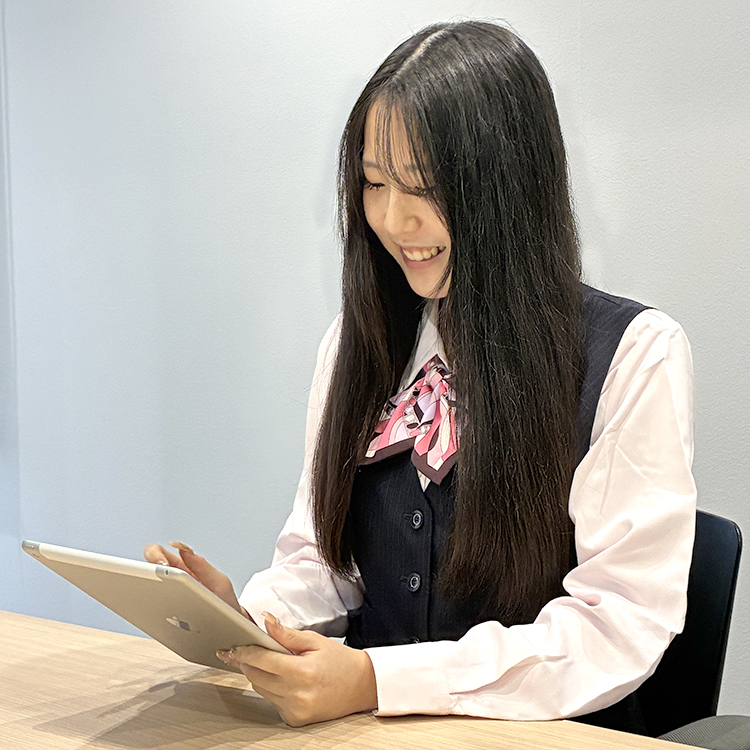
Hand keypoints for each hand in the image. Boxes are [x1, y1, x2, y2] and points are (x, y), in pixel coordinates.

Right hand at [143, 541, 250, 619]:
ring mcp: (166, 598)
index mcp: (183, 567)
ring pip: (146, 590)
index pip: (160, 552)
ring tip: (157, 599)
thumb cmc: (224, 601)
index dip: (155, 555)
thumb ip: (202, 566)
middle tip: (155, 580)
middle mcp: (172, 580)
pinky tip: (160, 616)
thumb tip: (184, 548)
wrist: (229, 627)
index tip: (162, 565)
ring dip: (147, 592)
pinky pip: (152, 610)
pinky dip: (152, 610)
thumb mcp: (219, 582)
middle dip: (146, 571)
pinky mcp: (164, 615)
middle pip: (147, 568)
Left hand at [217, 612, 377, 726]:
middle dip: (247, 662)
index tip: (233, 645)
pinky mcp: (294, 720)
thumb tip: (265, 620)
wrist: (361, 686)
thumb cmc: (340, 660)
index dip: (244, 651)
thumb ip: (286, 633)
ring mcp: (295, 710)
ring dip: (259, 675)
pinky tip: (283, 679)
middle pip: (255, 677)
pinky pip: (272, 702)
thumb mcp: (314, 640)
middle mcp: (296, 695)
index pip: (261, 660)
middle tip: (245, 649)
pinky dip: (272, 689)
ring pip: (260, 690)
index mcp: (301, 672)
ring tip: (270, 662)